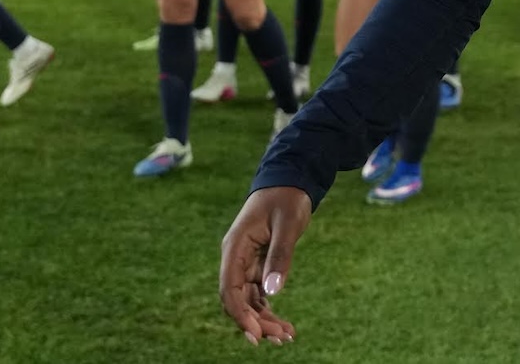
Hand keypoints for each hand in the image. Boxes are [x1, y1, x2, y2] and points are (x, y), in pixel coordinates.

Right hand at [219, 187, 310, 344]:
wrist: (290, 182)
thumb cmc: (287, 198)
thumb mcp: (288, 224)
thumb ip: (280, 255)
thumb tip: (273, 291)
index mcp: (235, 246)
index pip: (229, 288)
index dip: (239, 314)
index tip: (256, 334)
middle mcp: (235, 258)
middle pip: (237, 300)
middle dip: (256, 322)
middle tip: (281, 338)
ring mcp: (244, 263)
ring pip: (248, 301)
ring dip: (264, 320)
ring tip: (287, 336)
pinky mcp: (256, 266)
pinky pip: (257, 294)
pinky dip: (267, 309)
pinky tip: (283, 325)